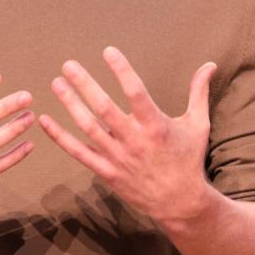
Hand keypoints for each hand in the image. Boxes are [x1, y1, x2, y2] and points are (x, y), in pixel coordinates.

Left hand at [37, 46, 217, 223]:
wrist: (180, 203)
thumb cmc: (188, 159)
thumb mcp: (198, 125)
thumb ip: (199, 92)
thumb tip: (210, 64)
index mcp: (156, 126)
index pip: (136, 92)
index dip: (122, 70)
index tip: (108, 51)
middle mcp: (135, 141)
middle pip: (104, 108)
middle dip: (85, 84)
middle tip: (68, 64)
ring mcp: (118, 157)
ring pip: (88, 128)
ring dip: (70, 105)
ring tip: (56, 83)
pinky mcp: (106, 172)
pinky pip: (78, 153)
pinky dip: (60, 137)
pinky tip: (44, 120)